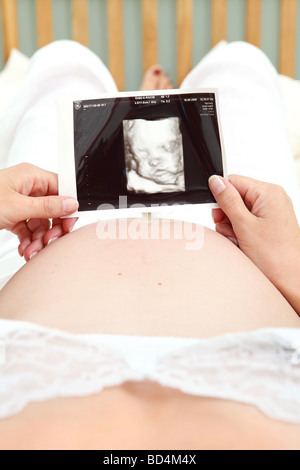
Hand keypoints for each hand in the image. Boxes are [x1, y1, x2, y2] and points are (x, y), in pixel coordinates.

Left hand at [0, 163, 78, 260]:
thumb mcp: (15, 206)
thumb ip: (46, 206)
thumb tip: (70, 203)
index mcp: (30, 176)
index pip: (61, 188)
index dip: (67, 207)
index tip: (68, 223)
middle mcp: (27, 187)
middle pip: (52, 208)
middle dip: (51, 228)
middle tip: (50, 240)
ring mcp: (20, 202)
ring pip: (41, 222)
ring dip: (39, 239)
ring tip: (33, 250)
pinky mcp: (12, 215)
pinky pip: (28, 229)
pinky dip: (29, 241)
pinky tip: (26, 249)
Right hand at [209, 174, 299, 313]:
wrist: (290, 281)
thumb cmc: (275, 257)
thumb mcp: (244, 225)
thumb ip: (228, 201)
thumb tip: (216, 181)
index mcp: (269, 193)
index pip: (234, 181)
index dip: (222, 198)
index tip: (219, 214)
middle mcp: (273, 199)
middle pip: (236, 196)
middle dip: (227, 215)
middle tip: (232, 231)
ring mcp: (272, 212)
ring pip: (239, 211)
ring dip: (232, 226)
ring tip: (240, 240)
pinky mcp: (270, 225)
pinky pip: (247, 222)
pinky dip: (241, 232)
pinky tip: (244, 243)